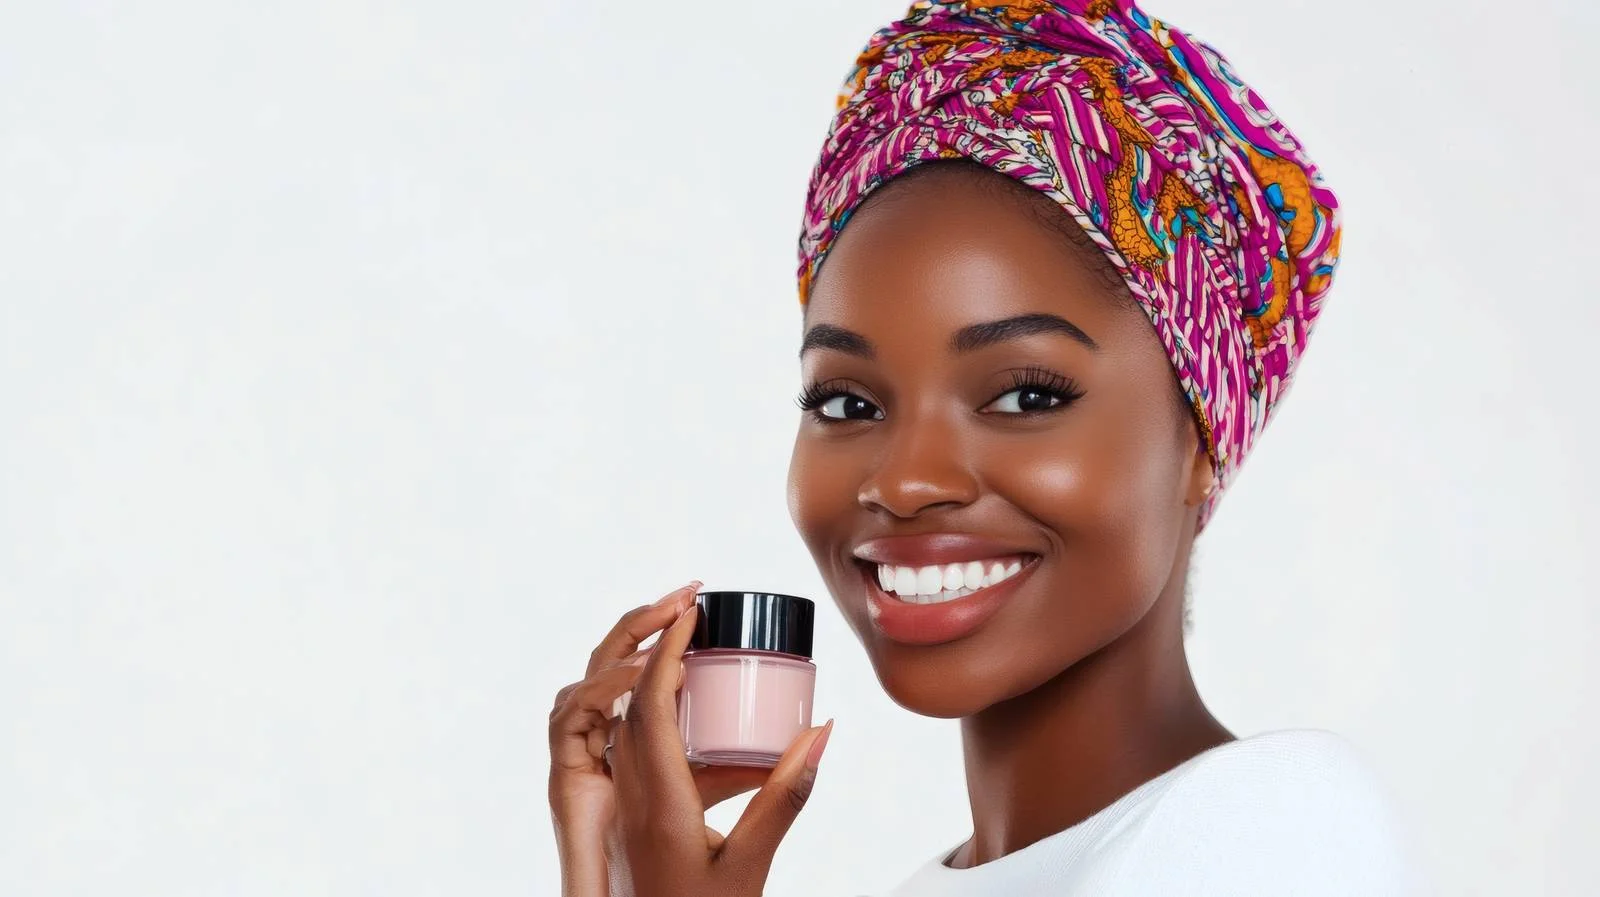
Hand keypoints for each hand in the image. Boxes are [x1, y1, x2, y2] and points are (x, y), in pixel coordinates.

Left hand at [606, 596, 832, 896]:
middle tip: (694, 614)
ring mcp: (621, 811)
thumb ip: (785, 797)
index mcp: (658, 802)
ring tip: (690, 653)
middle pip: (629, 704)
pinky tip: (687, 722)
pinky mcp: (624, 824)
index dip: (668, 650)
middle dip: (656, 649)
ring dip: (650, 682)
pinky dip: (651, 721)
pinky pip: (630, 755)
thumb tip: (820, 732)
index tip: (692, 611)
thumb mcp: (753, 863)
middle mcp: (628, 798)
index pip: (650, 704)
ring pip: (624, 728)